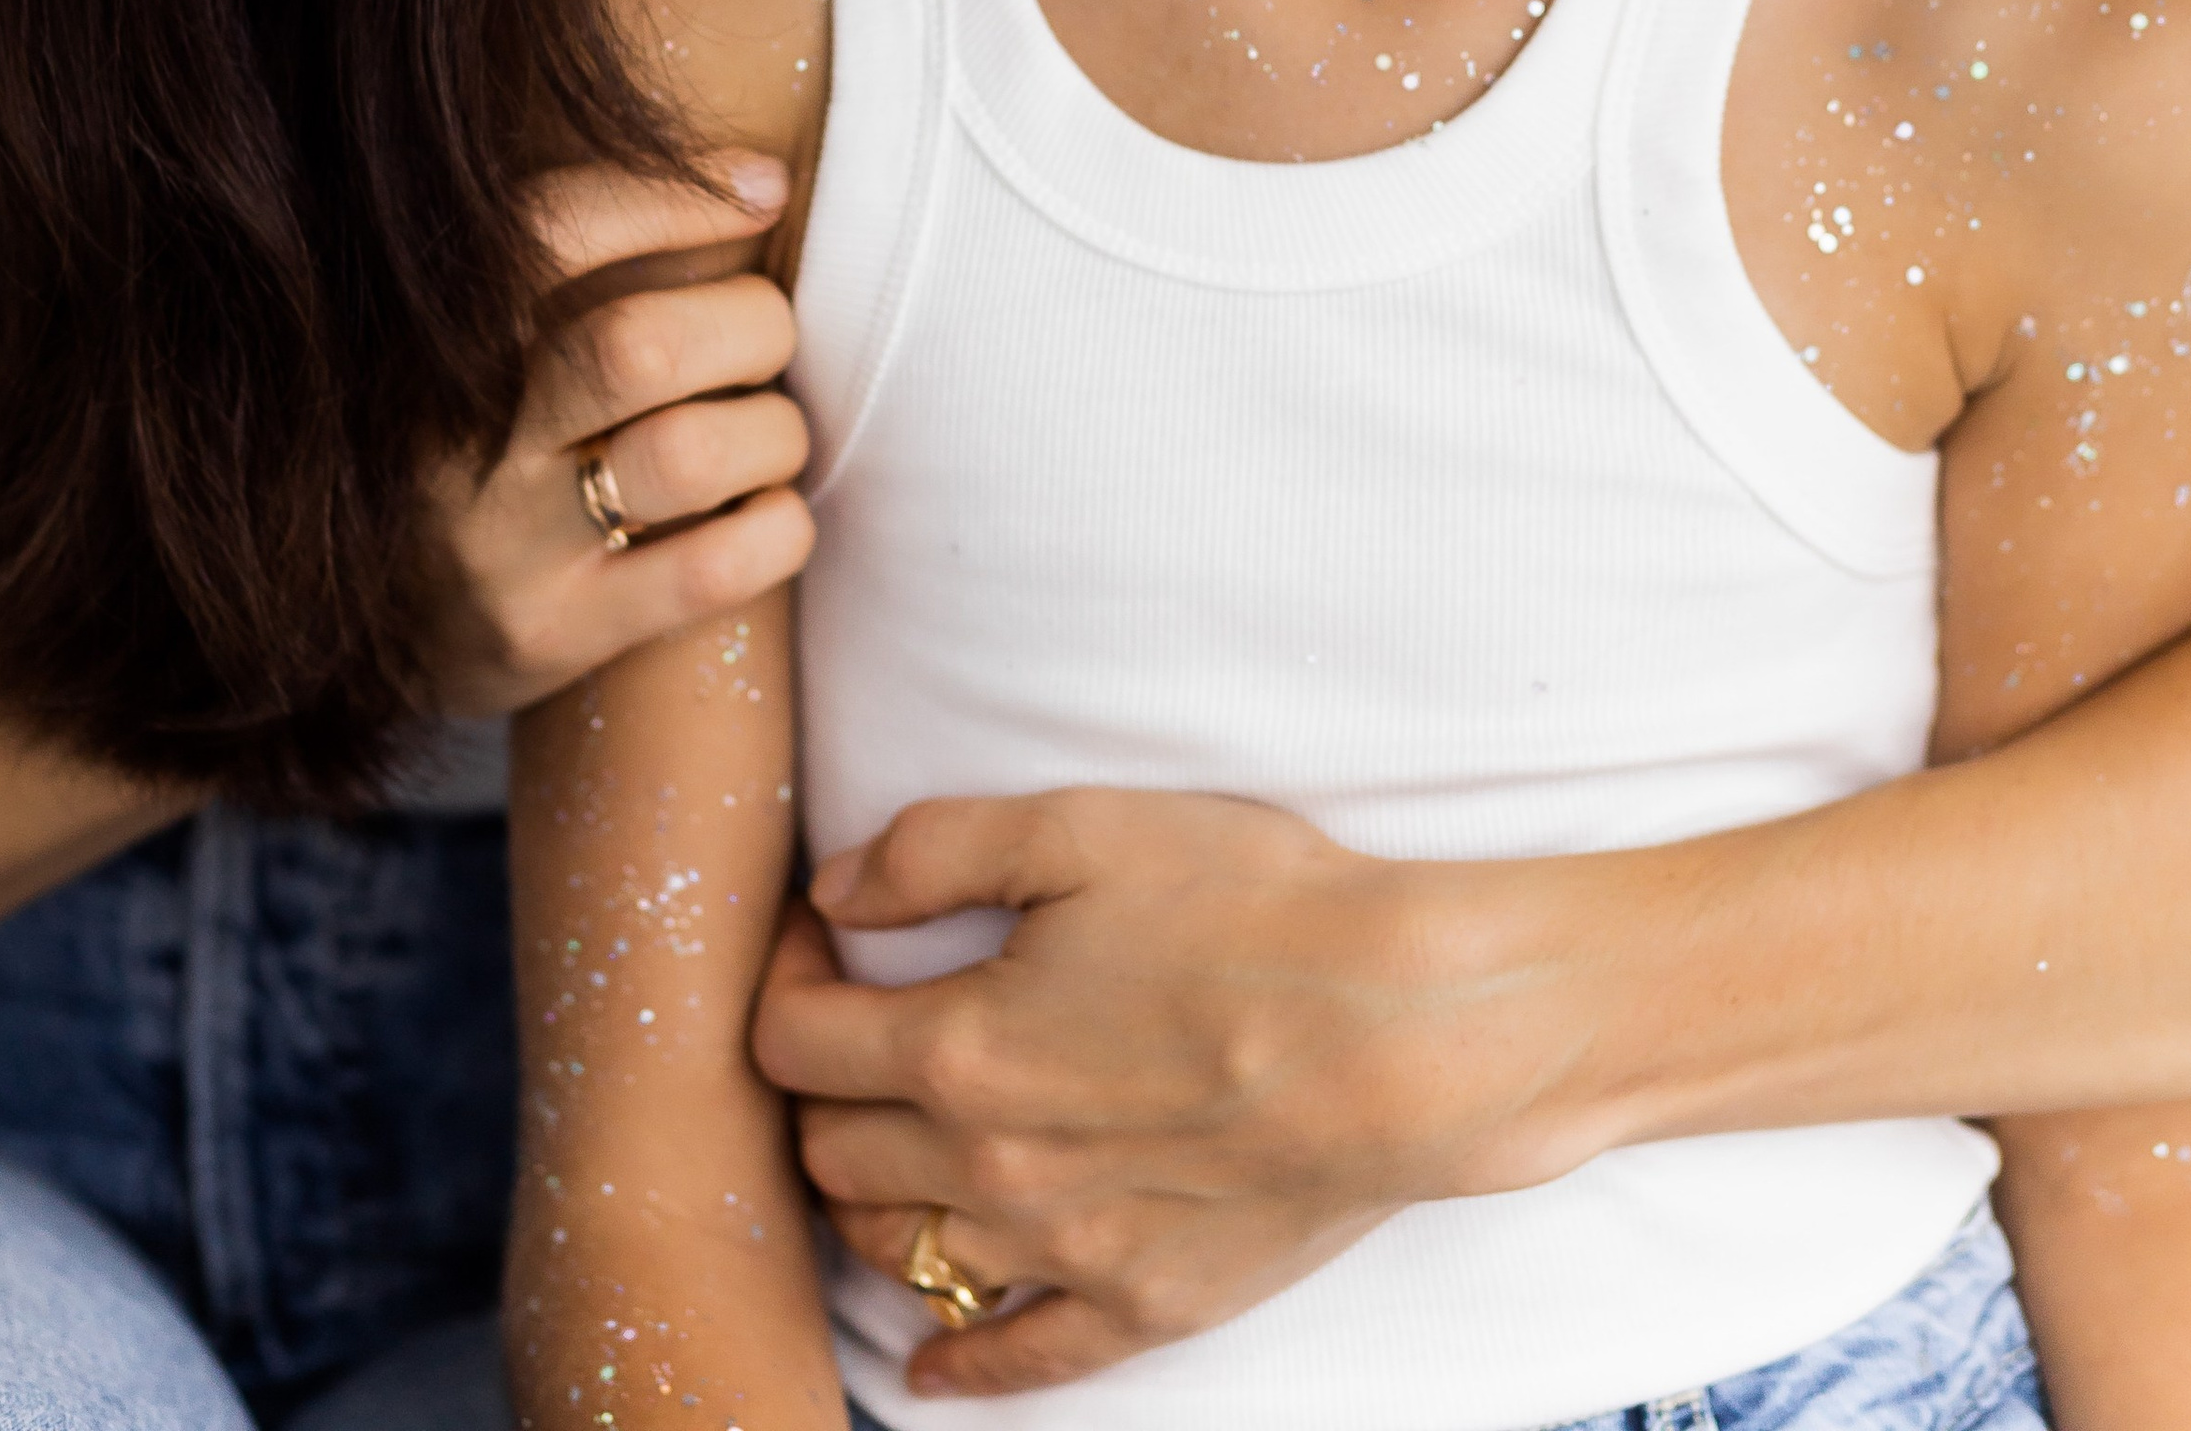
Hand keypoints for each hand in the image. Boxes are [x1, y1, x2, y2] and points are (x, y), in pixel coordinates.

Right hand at [418, 158, 812, 716]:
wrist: (374, 624)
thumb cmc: (478, 435)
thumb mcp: (492, 335)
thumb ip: (584, 260)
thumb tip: (758, 184)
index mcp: (441, 330)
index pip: (553, 226)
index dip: (676, 195)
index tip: (761, 190)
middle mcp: (457, 435)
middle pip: (637, 347)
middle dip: (749, 324)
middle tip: (763, 338)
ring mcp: (501, 545)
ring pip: (684, 457)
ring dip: (771, 432)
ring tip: (766, 433)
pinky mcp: (549, 635)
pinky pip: (709, 572)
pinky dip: (776, 527)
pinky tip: (764, 513)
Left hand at [754, 789, 1597, 1398]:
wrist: (1406, 1030)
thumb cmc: (1252, 909)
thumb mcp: (1081, 827)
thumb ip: (932, 852)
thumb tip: (834, 893)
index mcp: (960, 1049)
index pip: (791, 1040)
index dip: (785, 972)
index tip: (818, 933)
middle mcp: (991, 1169)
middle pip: (831, 1150)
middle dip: (821, 1080)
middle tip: (859, 1020)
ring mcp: (1065, 1252)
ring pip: (899, 1250)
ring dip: (870, 1194)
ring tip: (894, 1135)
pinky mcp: (1143, 1304)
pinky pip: (1016, 1361)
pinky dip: (957, 1363)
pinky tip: (931, 1359)